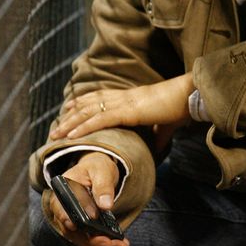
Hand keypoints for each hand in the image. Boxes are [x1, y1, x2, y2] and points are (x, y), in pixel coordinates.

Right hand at [48, 152, 128, 245]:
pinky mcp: (80, 227)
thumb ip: (103, 186)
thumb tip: (105, 205)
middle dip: (93, 240)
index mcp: (62, 192)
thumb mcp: (101, 170)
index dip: (76, 217)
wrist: (97, 170)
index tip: (94, 218)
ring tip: (121, 245)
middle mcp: (62, 209)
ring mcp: (70, 220)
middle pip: (72, 230)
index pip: (64, 208)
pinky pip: (87, 239)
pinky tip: (118, 244)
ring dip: (100, 245)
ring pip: (80, 239)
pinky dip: (101, 244)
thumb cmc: (96, 168)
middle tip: (115, 243)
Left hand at [50, 74, 194, 147]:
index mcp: (129, 97)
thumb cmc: (179, 108)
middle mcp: (122, 97)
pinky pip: (100, 119)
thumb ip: (158, 135)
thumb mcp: (165, 124)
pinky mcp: (128, 111)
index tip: (68, 110)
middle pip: (88, 104)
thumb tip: (158, 149)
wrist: (189, 96)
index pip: (99, 97)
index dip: (82, 103)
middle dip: (70, 116)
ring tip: (56, 134)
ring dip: (71, 123)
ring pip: (89, 111)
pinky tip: (72, 134)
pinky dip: (84, 127)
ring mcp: (123, 103)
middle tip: (56, 129)